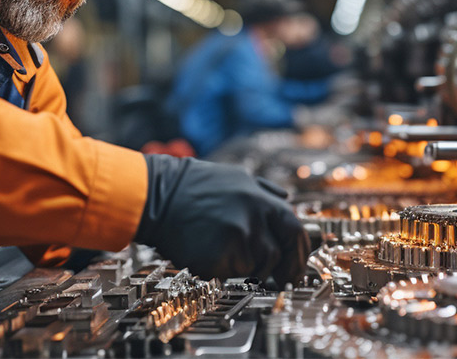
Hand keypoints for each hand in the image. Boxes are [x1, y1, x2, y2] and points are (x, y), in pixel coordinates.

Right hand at [135, 155, 308, 285]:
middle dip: (282, 270)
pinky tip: (208, 251)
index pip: (296, 232)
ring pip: (254, 266)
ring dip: (245, 265)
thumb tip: (287, 201)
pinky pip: (230, 274)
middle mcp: (253, 219)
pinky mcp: (217, 258)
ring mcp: (236, 240)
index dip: (300, 253)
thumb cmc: (194, 186)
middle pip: (279, 254)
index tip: (297, 265)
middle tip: (278, 280)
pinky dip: (224, 269)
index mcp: (262, 200)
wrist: (156, 196)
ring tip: (223, 248)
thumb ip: (265, 191)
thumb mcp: (236, 177)